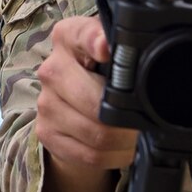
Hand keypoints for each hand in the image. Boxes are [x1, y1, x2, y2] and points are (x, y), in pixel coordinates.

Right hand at [36, 16, 138, 171]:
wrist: (78, 107)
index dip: (96, 42)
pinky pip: (90, 154)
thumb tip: (139, 53)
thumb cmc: (105, 74)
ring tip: (136, 135)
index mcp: (69, 37)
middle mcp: (52, 68)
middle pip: (96, 100)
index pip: (82, 35)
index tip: (107, 50)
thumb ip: (128, 47)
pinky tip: (121, 147)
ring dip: (126, 141)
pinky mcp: (46, 132)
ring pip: (97, 133)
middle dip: (127, 117)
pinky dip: (114, 156)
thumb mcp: (117, 53)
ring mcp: (45, 103)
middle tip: (145, 120)